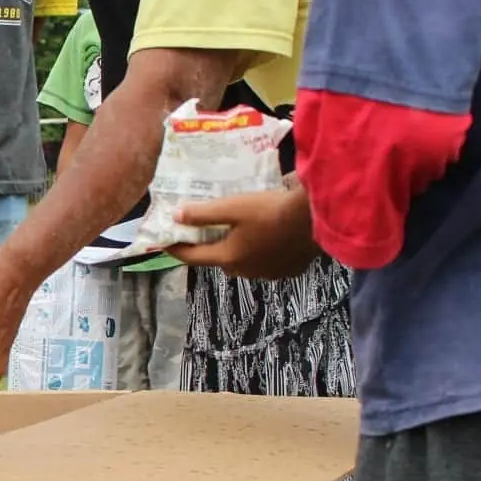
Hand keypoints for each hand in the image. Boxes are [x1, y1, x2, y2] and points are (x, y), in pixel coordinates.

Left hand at [169, 186, 318, 280]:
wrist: (315, 218)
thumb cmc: (270, 210)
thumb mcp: (232, 207)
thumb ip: (203, 213)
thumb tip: (176, 217)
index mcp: (229, 257)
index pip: (193, 257)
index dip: (177, 248)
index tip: (165, 242)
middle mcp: (246, 271)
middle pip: (219, 261)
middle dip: (210, 248)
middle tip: (205, 231)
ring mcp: (269, 273)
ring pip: (244, 263)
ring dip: (237, 251)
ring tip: (237, 233)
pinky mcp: (289, 270)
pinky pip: (267, 263)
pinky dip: (260, 253)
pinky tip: (266, 239)